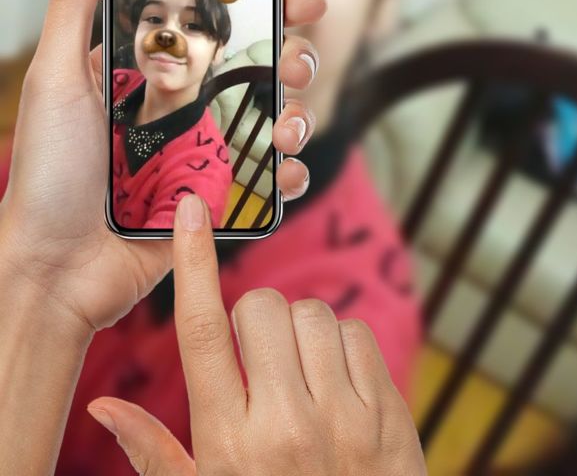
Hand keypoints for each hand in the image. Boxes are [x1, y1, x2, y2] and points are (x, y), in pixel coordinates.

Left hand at [0, 0, 325, 337]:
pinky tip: (283, 171)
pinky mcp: (221, 196)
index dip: (263, 2)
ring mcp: (209, 150)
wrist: (52, 269)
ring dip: (299, 113)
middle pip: (263, 64)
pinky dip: (291, 172)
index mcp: (154, 67)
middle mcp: (188, 102)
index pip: (219, 20)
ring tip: (284, 126)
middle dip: (294, 56)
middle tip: (294, 63)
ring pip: (278, 116)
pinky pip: (273, 178)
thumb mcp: (55, 75)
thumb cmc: (46, 172)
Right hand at [87, 193, 425, 475]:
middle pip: (261, 308)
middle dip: (253, 316)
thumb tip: (102, 405)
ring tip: (296, 371)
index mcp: (229, 443)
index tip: (191, 211)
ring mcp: (345, 419)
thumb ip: (154, 452)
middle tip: (256, 356)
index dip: (193, 263)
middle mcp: (287, 425)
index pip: (201, 333)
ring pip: (312, 313)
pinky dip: (340, 343)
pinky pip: (357, 333)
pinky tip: (333, 381)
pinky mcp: (388, 415)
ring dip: (298, 328)